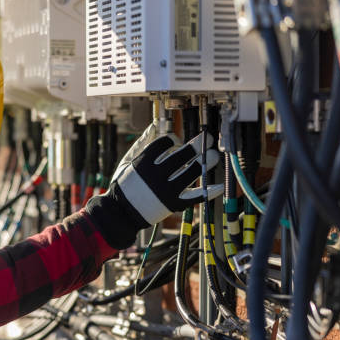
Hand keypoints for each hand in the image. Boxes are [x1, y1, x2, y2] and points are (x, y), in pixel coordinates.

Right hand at [86, 128, 222, 248]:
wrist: (121, 213)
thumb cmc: (123, 185)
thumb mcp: (128, 162)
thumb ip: (142, 143)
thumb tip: (154, 126)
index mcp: (144, 161)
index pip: (165, 142)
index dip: (174, 138)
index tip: (178, 141)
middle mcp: (156, 174)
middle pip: (184, 153)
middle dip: (199, 144)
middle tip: (208, 138)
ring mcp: (166, 190)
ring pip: (193, 171)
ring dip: (206, 161)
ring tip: (213, 155)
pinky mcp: (173, 204)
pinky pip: (195, 197)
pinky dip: (209, 192)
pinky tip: (219, 186)